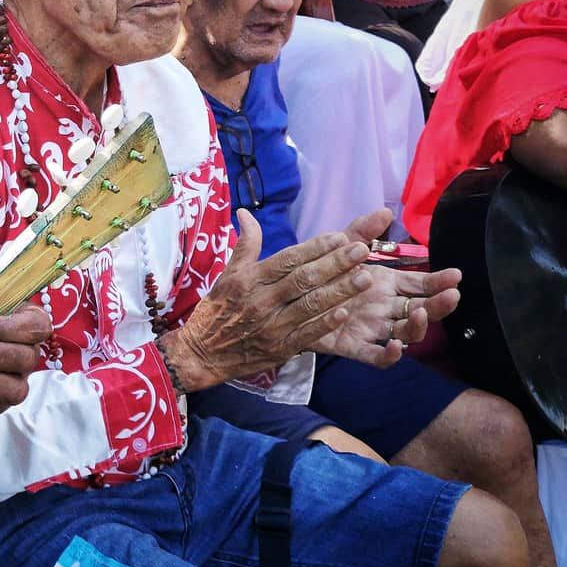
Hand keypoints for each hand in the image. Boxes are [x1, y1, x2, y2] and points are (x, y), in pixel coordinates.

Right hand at [161, 211, 376, 390]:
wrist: (201, 353)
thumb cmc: (217, 310)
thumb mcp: (227, 274)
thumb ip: (245, 244)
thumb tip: (246, 213)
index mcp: (249, 279)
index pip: (288, 259)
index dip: (316, 248)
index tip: (339, 238)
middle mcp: (262, 300)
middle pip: (304, 279)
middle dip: (336, 264)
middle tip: (361, 251)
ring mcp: (272, 327)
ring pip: (310, 305)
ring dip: (339, 291)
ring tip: (364, 278)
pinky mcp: (279, 349)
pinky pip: (307, 335)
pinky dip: (325, 323)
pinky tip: (345, 312)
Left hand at [308, 213, 459, 362]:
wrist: (291, 298)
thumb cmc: (322, 272)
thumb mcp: (341, 248)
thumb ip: (361, 232)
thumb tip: (383, 211)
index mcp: (386, 284)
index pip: (421, 284)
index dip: (439, 281)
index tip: (454, 276)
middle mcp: (384, 308)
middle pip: (421, 310)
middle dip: (440, 304)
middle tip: (451, 296)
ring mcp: (372, 328)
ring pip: (405, 333)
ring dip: (419, 326)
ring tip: (421, 313)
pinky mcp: (353, 346)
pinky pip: (376, 356)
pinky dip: (389, 356)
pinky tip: (395, 346)